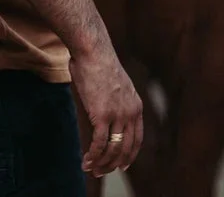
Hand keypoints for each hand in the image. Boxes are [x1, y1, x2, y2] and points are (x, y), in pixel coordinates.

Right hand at [69, 41, 143, 177]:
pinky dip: (93, 155)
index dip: (130, 154)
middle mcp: (130, 113)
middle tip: (103, 172)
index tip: (122, 165)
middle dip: (114, 164)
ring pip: (112, 149)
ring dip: (102, 163)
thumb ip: (112, 98)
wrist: (92, 50)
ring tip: (92, 170)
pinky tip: (86, 160)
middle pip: (126, 149)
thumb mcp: (113, 83)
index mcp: (135, 105)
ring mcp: (117, 115)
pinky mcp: (102, 115)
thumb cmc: (97, 61)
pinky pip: (99, 143)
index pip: (136, 139)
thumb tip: (101, 104)